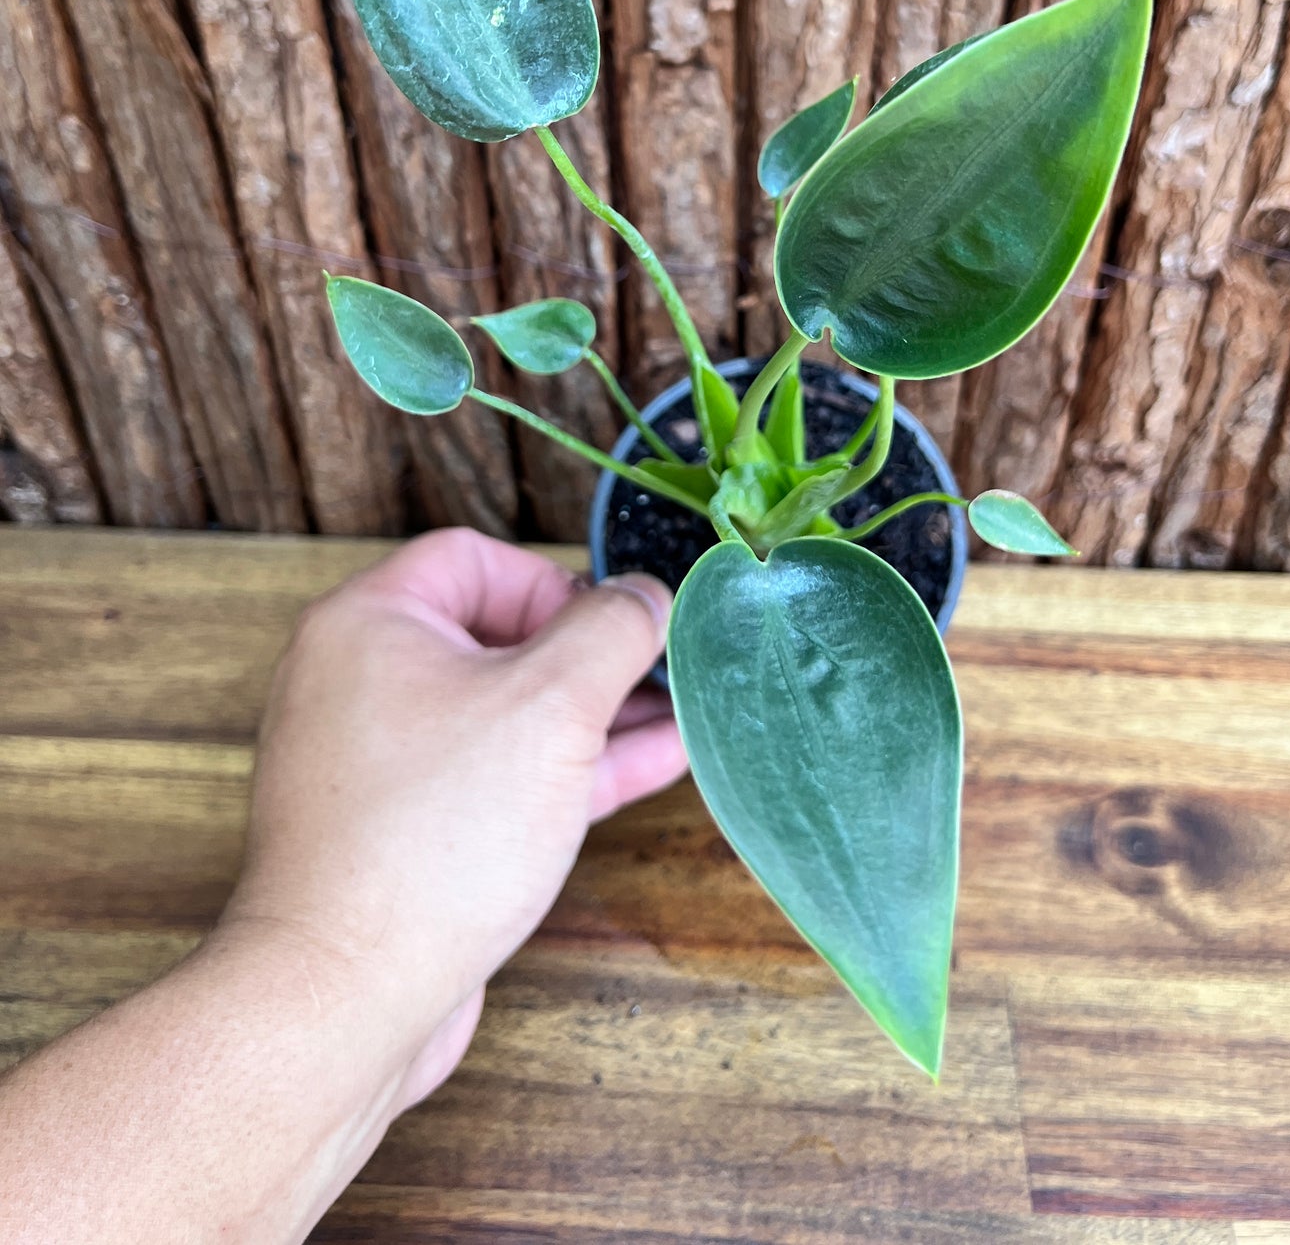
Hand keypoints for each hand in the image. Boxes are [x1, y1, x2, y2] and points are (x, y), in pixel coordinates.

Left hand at [220, 528, 683, 1106]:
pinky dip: (565, 767)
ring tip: (677, 714)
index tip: (618, 624)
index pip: (475, 559)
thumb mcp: (550, 706)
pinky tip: (649, 764)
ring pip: (503, 714)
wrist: (345, 998)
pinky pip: (494, 776)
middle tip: (662, 668)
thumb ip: (610, 631)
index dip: (557, 582)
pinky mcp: (404, 834)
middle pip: (494, 637)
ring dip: (591, 713)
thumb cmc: (432, 839)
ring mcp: (379, 764)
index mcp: (369, 624)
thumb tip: (645, 594)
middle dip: (588, 652)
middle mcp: (358, 683)